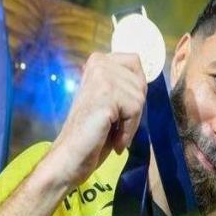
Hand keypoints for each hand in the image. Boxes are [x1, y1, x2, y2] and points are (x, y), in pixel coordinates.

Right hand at [50, 52, 146, 187]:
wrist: (72, 154)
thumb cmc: (92, 131)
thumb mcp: (112, 100)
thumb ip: (124, 84)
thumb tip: (144, 78)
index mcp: (98, 61)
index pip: (135, 62)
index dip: (135, 90)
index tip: (121, 109)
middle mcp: (99, 63)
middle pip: (140, 83)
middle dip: (133, 109)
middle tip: (116, 124)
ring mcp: (101, 77)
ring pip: (139, 98)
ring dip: (130, 123)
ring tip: (113, 132)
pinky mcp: (106, 94)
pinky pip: (135, 110)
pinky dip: (128, 130)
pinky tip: (114, 139)